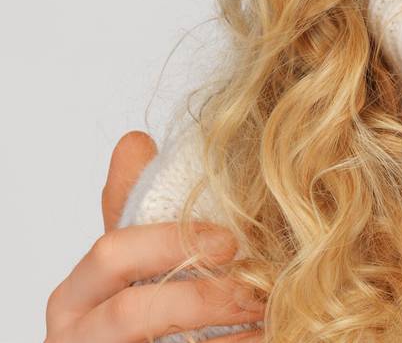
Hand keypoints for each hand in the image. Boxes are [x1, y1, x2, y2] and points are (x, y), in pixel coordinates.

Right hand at [43, 131, 263, 341]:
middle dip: (195, 296)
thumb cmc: (145, 318)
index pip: (113, 251)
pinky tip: (261, 337)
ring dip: (211, 324)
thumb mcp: (140, 263)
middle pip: (128, 309)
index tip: (232, 241)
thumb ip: (135, 211)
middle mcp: (77, 332)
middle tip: (251, 286)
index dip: (173, 242)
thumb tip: (134, 142)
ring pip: (143, 336)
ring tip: (260, 313)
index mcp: (78, 292)